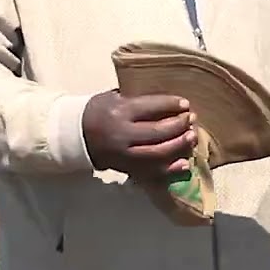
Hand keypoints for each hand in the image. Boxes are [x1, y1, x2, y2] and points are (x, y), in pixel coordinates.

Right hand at [82, 90, 197, 176]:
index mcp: (119, 111)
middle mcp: (122, 134)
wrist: (78, 135)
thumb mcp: (114, 97)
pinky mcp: (126, 169)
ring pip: (158, 154)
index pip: (151, 107)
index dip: (171, 105)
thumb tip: (168, 100)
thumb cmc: (99, 111)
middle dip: (179, 125)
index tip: (185, 104)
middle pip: (157, 132)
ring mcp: (124, 155)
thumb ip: (138, 98)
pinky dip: (171, 169)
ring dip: (179, 146)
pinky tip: (185, 163)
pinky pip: (152, 172)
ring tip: (191, 137)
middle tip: (191, 120)